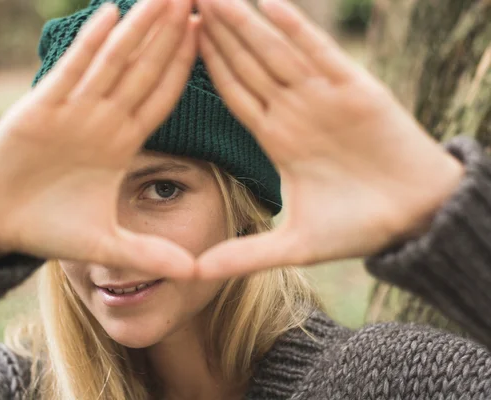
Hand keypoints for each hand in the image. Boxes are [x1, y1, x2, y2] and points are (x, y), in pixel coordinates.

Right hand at [0, 0, 198, 276]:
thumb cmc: (47, 227)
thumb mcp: (105, 244)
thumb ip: (149, 253)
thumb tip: (196, 274)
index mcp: (120, 142)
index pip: (161, 97)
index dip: (186, 68)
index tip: (214, 39)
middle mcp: (100, 119)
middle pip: (143, 69)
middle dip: (170, 34)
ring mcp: (70, 110)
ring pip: (112, 62)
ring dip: (139, 29)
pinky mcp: (38, 109)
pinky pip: (70, 72)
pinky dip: (89, 45)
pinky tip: (111, 14)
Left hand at [195, 0, 464, 277]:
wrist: (416, 218)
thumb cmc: (359, 227)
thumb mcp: (294, 245)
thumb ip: (246, 255)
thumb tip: (195, 275)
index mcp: (278, 137)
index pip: (233, 92)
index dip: (205, 67)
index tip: (173, 42)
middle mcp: (296, 110)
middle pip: (247, 63)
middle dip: (215, 31)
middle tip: (181, 0)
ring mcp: (325, 97)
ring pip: (277, 52)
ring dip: (246, 22)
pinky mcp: (358, 91)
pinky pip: (322, 55)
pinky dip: (298, 31)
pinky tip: (271, 5)